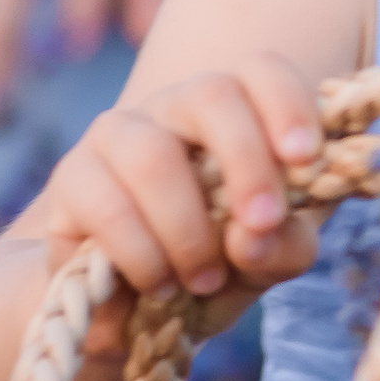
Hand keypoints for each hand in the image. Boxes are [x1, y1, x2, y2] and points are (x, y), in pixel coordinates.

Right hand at [41, 58, 325, 380]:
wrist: (134, 308)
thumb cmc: (217, 266)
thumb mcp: (268, 261)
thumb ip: (283, 246)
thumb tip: (251, 236)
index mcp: (236, 113)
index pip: (262, 71)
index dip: (289, 104)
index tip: (308, 159)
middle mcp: (175, 109)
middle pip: (212, 94)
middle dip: (247, 162)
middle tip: (262, 224)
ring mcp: (118, 135)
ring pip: (153, 153)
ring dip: (188, 228)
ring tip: (204, 280)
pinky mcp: (71, 178)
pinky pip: (106, 204)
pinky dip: (142, 255)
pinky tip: (159, 285)